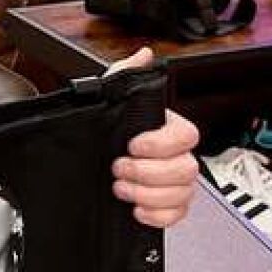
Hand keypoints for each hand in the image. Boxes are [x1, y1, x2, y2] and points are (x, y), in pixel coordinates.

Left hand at [107, 48, 199, 227]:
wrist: (85, 164)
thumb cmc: (103, 131)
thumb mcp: (109, 97)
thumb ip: (126, 74)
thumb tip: (143, 55)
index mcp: (167, 129)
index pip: (186, 135)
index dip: (161, 143)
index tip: (133, 145)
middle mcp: (176, 157)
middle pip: (186, 169)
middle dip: (148, 172)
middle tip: (120, 167)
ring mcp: (175, 184)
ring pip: (183, 194)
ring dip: (148, 193)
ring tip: (122, 187)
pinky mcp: (167, 207)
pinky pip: (177, 217)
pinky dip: (157, 216)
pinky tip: (136, 208)